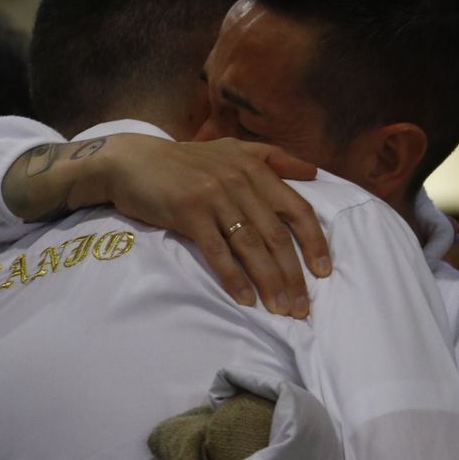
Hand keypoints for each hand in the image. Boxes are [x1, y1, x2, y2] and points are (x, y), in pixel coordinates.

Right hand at [99, 136, 330, 317]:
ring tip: (280, 309)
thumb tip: (313, 172)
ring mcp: (214, 197)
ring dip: (268, 282)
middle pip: (276, 235)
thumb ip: (274, 159)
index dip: (314, 242)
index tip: (324, 272)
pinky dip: (233, 277)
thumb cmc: (187, 162)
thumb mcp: (233, 150)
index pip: (296, 209)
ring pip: (250, 246)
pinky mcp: (189, 213)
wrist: (134, 161)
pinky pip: (217, 251)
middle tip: (302, 307)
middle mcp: (239, 181)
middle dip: (293, 275)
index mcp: (255, 168)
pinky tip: (245, 299)